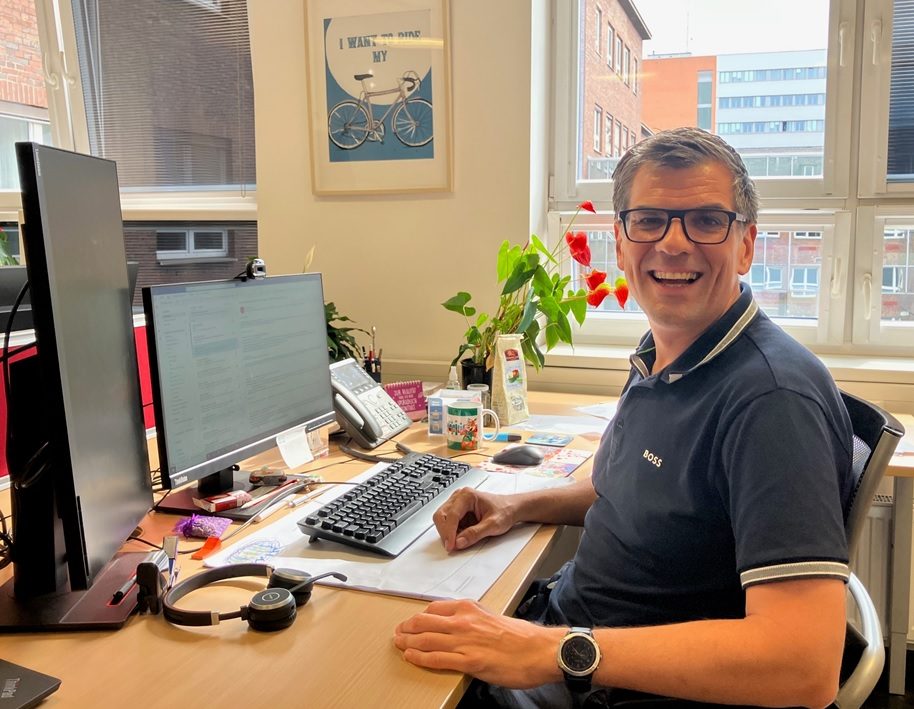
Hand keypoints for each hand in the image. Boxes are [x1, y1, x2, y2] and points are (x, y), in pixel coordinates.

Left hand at [393, 599, 562, 687]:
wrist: (539, 650)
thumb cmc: (520, 637)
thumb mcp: (491, 617)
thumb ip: (473, 620)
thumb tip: (460, 628)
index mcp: (469, 608)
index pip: (434, 609)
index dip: (418, 617)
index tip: (412, 622)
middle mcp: (462, 621)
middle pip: (423, 622)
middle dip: (407, 628)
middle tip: (398, 633)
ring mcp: (463, 641)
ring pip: (425, 639)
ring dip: (407, 642)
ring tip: (398, 644)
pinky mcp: (468, 661)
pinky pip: (436, 658)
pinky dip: (419, 658)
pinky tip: (410, 657)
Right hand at [433, 488, 514, 551]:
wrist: (511, 508)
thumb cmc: (504, 511)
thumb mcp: (493, 524)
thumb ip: (476, 533)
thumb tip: (460, 542)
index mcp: (467, 495)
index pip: (451, 515)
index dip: (449, 532)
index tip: (451, 545)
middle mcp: (459, 497)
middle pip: (441, 515)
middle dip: (445, 533)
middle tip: (451, 547)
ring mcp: (457, 503)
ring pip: (442, 519)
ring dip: (447, 533)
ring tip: (460, 541)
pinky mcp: (457, 511)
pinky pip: (447, 523)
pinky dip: (451, 532)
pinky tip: (461, 536)